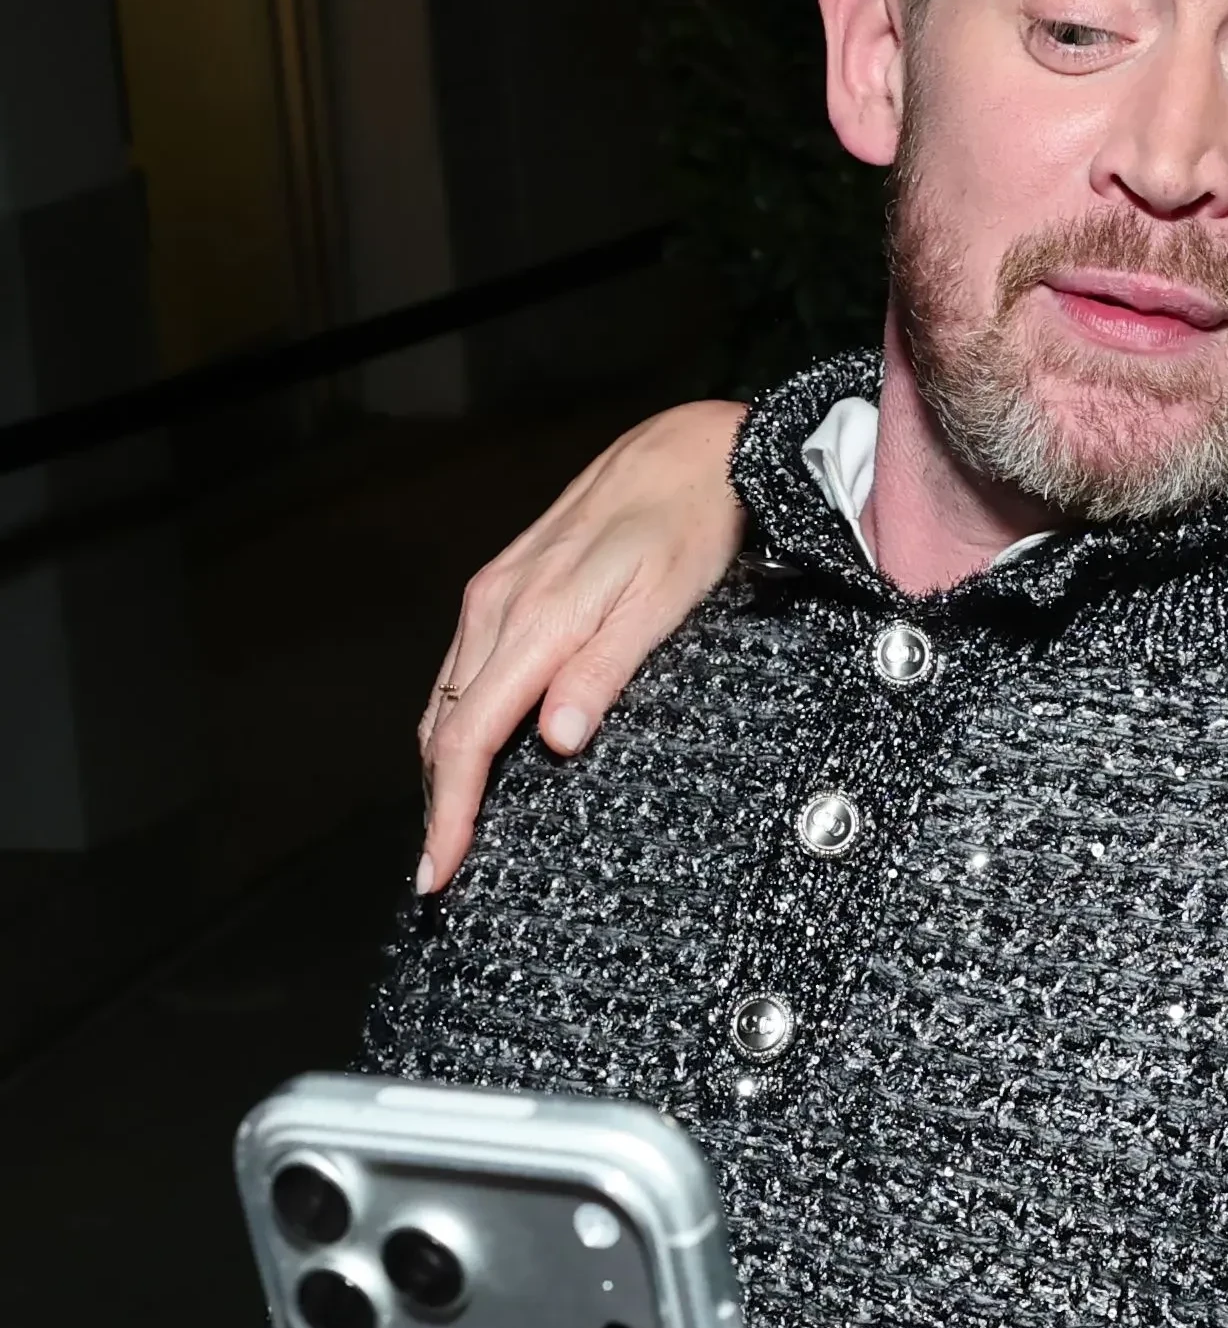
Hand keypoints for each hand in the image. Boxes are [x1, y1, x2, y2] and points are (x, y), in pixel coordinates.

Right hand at [418, 398, 750, 891]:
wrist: (690, 452)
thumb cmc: (689, 528)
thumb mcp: (663, 603)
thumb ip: (604, 671)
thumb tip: (555, 741)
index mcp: (532, 620)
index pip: (468, 736)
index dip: (449, 811)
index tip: (441, 871)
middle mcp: (496, 606)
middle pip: (444, 726)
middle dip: (437, 805)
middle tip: (442, 875)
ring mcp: (494, 594)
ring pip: (446, 698)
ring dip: (441, 768)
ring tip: (450, 832)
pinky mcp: (504, 586)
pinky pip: (464, 669)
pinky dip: (457, 722)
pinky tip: (469, 754)